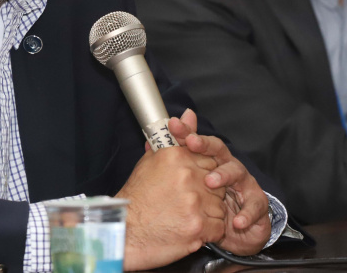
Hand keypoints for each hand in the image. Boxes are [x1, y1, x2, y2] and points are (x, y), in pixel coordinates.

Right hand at [115, 144, 226, 269]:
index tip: (190, 183)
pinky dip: (209, 231)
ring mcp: (194, 201)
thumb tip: (189, 115)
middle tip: (185, 202)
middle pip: (216, 182)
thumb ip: (175, 138)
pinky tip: (190, 228)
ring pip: (220, 205)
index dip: (202, 174)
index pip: (208, 158)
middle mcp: (187, 175)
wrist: (126, 231)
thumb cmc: (138, 198)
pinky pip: (219, 226)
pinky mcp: (199, 225)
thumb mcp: (152, 161)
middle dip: (206, 193)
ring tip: (184, 216)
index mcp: (175, 156)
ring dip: (208, 213)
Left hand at [169, 109, 271, 254]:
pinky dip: (246, 214)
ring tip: (210, 181)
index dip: (186, 132)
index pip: (198, 141)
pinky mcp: (256, 203)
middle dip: (205, 145)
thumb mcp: (189, 183)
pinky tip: (236, 221)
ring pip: (236, 172)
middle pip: (218, 149)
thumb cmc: (210, 202)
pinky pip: (254, 206)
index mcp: (211, 160)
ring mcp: (244, 183)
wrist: (238, 228)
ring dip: (224, 174)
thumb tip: (150, 141)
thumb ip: (172, 162)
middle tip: (191, 143)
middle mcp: (228, 166)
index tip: (173, 125)